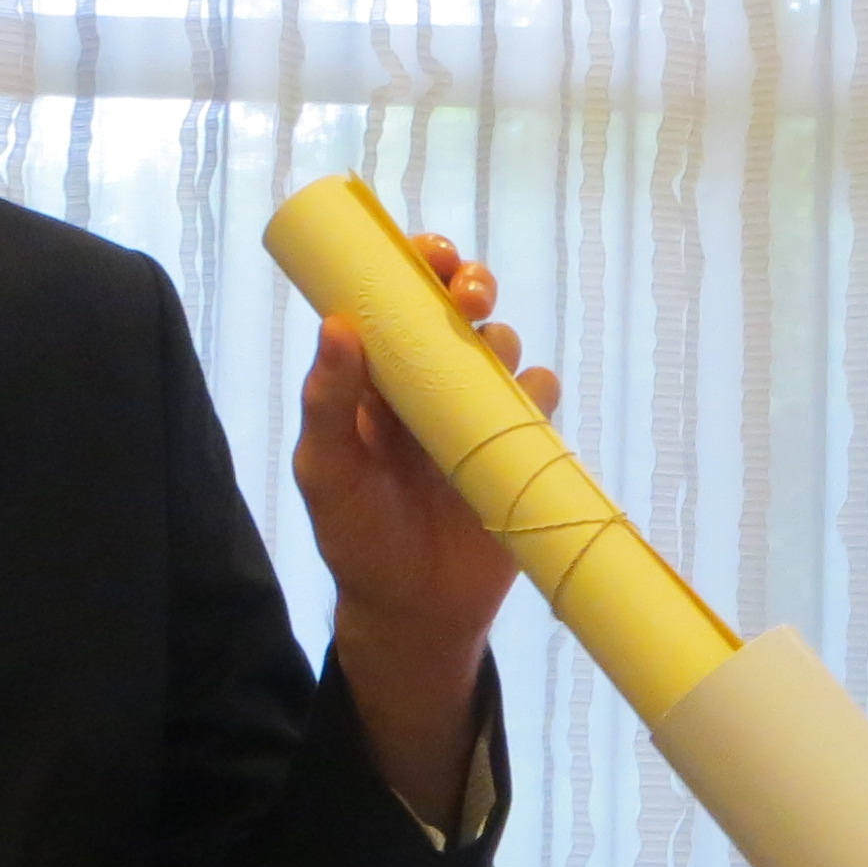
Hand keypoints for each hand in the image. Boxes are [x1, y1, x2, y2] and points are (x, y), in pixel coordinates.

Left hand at [298, 232, 553, 822]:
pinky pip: (540, 396)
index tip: (427, 254)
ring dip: (499, 339)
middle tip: (467, 293)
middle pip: (459, 306)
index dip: (415, 263)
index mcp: (376, 376)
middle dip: (469, 284)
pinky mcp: (518, 443)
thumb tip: (337, 326)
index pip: (396, 297)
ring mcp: (476, 410)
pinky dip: (537, 390)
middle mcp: (428, 381)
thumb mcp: (327, 474)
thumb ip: (327, 404)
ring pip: (502, 345)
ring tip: (485, 366)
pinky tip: (521, 407)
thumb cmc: (358, 539)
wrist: (416, 612)